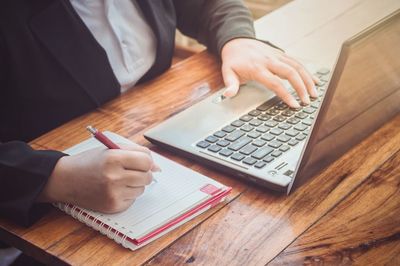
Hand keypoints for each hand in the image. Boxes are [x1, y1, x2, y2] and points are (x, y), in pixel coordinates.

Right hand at [38, 143, 159, 212]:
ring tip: (118, 179)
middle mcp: (114, 177)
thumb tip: (157, 167)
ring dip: (135, 184)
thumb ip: (137, 153)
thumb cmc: (91, 162)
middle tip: (130, 171)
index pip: (146, 162)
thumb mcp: (112, 149)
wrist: (66, 179)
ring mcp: (113, 193)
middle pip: (147, 177)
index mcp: (114, 158)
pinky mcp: (112, 206)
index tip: (141, 162)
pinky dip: (127, 194)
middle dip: (143, 173)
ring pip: (141, 189)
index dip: (146, 161)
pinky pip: (132, 200)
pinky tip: (113, 189)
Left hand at [220, 38, 318, 107]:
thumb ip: (230, 85)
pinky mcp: (281, 54)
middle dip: (302, 87)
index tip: (294, 105)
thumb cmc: (233, 60)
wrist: (237, 41)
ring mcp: (277, 56)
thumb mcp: (227, 72)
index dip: (286, 95)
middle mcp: (269, 60)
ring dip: (308, 80)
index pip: (275, 83)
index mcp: (257, 67)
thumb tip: (228, 95)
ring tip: (315, 94)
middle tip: (307, 101)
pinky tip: (314, 81)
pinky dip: (307, 72)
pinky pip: (297, 62)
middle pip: (291, 73)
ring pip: (297, 66)